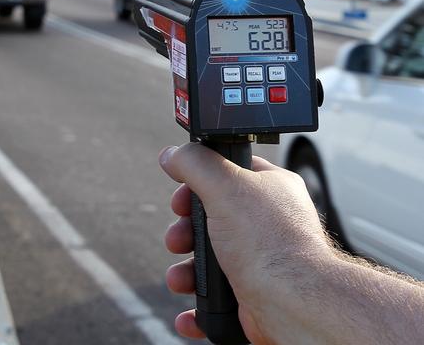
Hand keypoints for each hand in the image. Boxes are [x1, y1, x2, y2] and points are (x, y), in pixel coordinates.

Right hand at [160, 143, 334, 342]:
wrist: (294, 305)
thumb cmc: (269, 242)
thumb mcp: (225, 185)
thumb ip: (195, 163)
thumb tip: (172, 155)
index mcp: (270, 189)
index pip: (228, 173)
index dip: (199, 182)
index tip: (182, 196)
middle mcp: (267, 223)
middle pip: (211, 218)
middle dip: (185, 232)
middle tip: (179, 239)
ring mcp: (260, 261)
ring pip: (208, 260)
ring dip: (185, 271)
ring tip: (179, 280)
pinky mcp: (253, 295)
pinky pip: (215, 299)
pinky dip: (196, 306)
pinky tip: (188, 311)